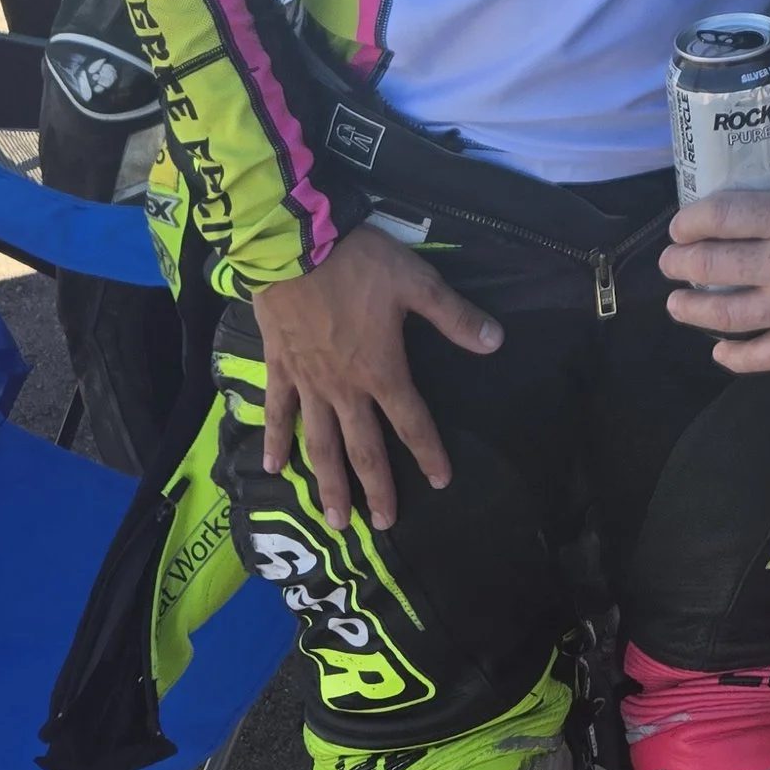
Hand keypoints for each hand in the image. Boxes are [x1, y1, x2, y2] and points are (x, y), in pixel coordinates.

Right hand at [252, 223, 501, 531]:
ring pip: (319, 444)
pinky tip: (274, 467)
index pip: (412, 422)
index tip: (440, 482)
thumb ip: (454, 317)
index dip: (427, 453)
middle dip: (376, 488)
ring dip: (329, 483)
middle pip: (363, 448)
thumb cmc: (359, 263)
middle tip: (382, 524)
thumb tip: (495, 342)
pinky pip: (276, 412)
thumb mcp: (417, 283)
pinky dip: (275, 440)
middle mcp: (344, 388)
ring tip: (335, 519)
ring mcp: (308, 382)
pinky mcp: (278, 367)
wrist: (294, 245)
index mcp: (382, 371)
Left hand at [661, 162, 769, 370]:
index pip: (720, 217)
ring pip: (724, 314)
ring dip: (691, 309)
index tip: (679, 227)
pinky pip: (758, 356)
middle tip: (670, 265)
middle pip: (711, 265)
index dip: (688, 222)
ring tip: (677, 304)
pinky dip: (732, 356)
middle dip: (679, 264)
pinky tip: (719, 351)